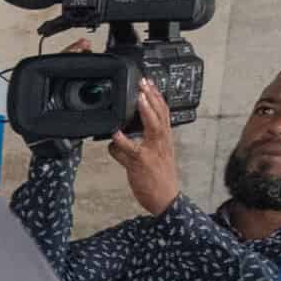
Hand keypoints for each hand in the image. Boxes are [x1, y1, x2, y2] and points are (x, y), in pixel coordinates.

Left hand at [106, 75, 179, 215]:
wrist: (165, 199)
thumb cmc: (158, 178)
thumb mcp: (151, 156)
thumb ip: (134, 144)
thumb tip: (116, 138)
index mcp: (165, 139)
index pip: (164, 113)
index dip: (157, 97)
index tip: (150, 83)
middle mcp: (162, 143)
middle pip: (161, 115)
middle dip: (153, 97)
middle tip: (144, 82)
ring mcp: (153, 152)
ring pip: (153, 127)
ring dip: (146, 112)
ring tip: (138, 98)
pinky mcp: (141, 164)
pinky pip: (131, 151)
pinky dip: (122, 142)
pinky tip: (115, 134)